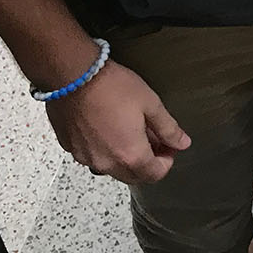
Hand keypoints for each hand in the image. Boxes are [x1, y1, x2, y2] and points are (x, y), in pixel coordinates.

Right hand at [44, 59, 189, 183]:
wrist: (72, 76)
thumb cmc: (114, 88)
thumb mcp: (150, 104)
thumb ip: (168, 128)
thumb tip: (182, 143)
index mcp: (130, 155)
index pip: (154, 175)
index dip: (166, 162)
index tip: (169, 146)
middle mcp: (106, 163)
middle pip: (133, 176)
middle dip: (147, 163)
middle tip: (153, 140)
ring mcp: (85, 157)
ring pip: (112, 169)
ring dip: (125, 158)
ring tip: (130, 133)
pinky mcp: (70, 148)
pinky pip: (92, 157)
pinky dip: (104, 151)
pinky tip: (107, 129)